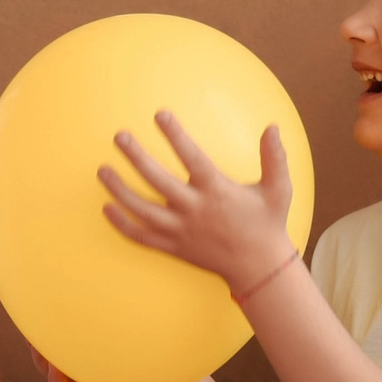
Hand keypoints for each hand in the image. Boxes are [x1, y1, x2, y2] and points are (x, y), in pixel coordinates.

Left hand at [101, 114, 295, 291]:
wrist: (259, 267)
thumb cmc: (268, 224)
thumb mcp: (279, 190)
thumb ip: (275, 158)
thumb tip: (273, 127)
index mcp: (217, 191)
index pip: (191, 157)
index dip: (176, 135)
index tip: (160, 114)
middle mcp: (195, 210)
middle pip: (158, 180)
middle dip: (136, 157)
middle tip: (119, 136)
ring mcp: (181, 230)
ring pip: (142, 209)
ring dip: (120, 190)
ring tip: (103, 170)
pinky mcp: (174, 247)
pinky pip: (142, 236)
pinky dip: (122, 223)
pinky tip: (107, 207)